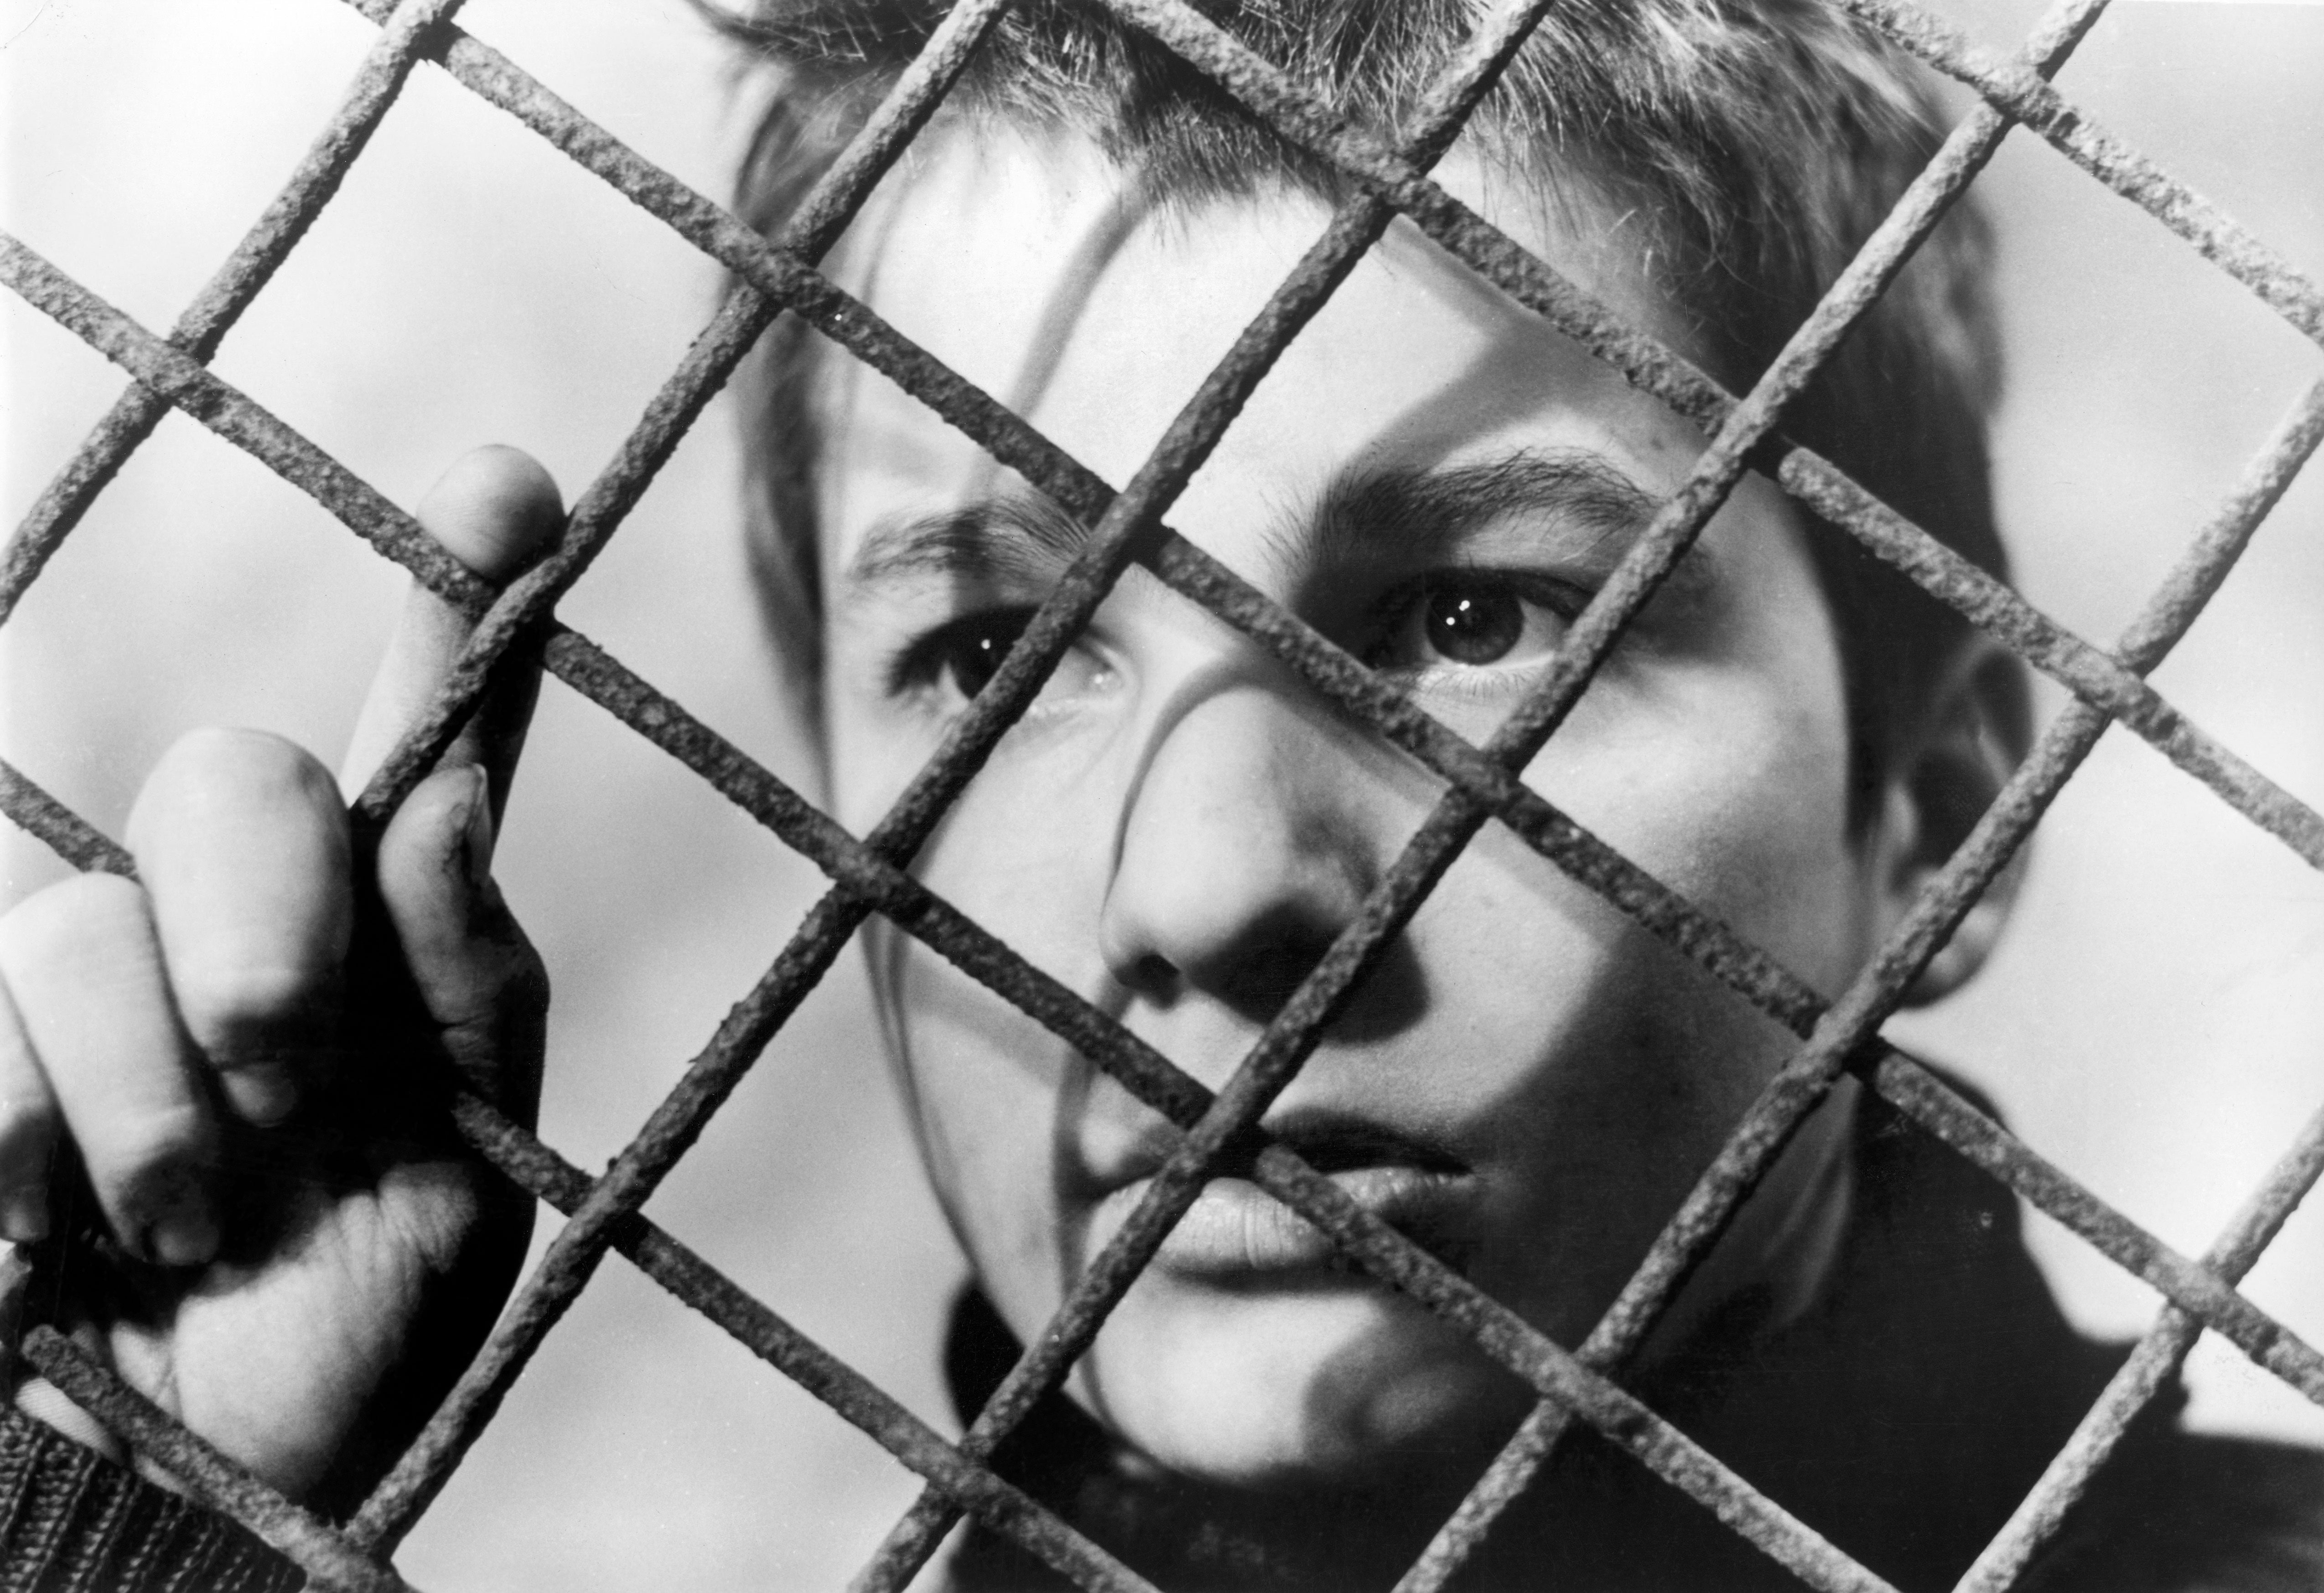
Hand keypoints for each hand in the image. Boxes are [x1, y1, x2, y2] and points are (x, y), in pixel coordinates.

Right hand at [0, 447, 559, 1516]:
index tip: (507, 483)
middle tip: (285, 1085)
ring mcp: (82, 985)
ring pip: (77, 927)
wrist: (202, 1495)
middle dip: (263, 933)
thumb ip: (462, 994)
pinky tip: (44, 1252)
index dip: (460, 605)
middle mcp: (237, 929)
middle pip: (237, 781)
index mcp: (389, 950)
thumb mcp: (457, 1189)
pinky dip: (13, 1152)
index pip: (426, 745)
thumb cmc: (348, 1347)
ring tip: (185, 1234)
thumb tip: (448, 801)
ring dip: (147, 1109)